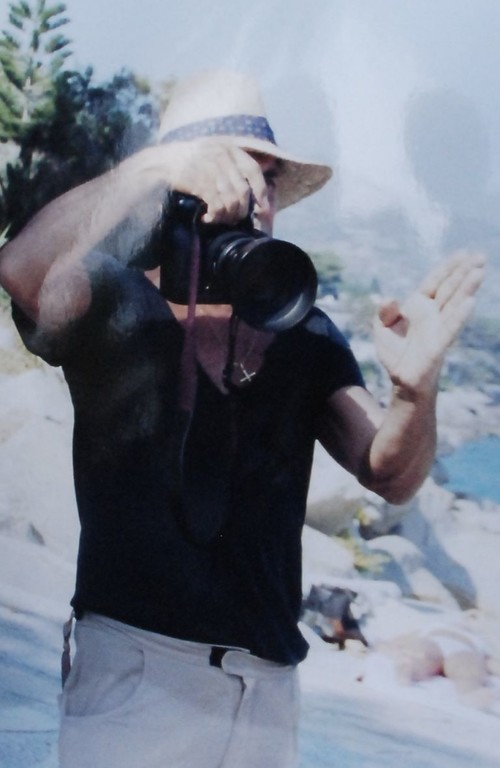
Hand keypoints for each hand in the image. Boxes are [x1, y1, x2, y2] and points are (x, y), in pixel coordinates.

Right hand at [152, 137, 269, 224]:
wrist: (160, 162)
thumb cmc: (188, 162)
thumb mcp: (212, 153)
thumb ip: (231, 166)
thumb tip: (254, 192)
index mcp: (228, 148)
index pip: (253, 170)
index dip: (261, 192)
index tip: (262, 209)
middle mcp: (222, 155)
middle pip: (243, 191)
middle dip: (241, 211)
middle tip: (234, 219)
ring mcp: (211, 168)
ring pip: (232, 201)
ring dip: (227, 216)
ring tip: (219, 220)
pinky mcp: (200, 182)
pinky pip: (217, 205)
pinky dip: (215, 217)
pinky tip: (207, 219)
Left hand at [374, 251, 485, 394]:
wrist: (401, 379)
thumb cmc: (394, 352)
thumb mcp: (382, 328)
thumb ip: (384, 312)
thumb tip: (389, 298)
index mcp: (419, 306)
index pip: (436, 282)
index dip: (448, 268)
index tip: (464, 253)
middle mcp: (432, 314)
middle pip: (450, 288)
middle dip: (464, 272)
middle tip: (481, 256)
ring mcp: (437, 328)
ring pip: (454, 304)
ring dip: (467, 288)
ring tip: (479, 271)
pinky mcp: (438, 345)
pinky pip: (450, 327)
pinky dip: (459, 315)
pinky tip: (470, 301)